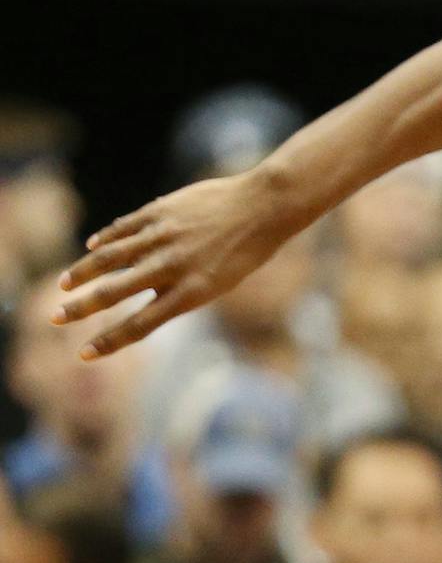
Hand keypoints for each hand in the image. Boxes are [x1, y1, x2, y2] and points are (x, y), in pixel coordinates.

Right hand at [55, 172, 298, 358]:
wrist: (264, 208)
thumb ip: (179, 291)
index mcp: (190, 293)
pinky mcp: (159, 212)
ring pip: (110, 258)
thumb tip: (140, 295)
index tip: (84, 354)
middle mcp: (171, 267)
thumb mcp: (218, 282)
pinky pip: (124, 229)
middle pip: (115, 293)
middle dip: (81, 308)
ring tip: (65, 285)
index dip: (109, 342)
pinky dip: (105, 240)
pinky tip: (91, 247)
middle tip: (55, 318)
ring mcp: (162, 238)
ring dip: (83, 273)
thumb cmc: (246, 251)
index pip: (140, 325)